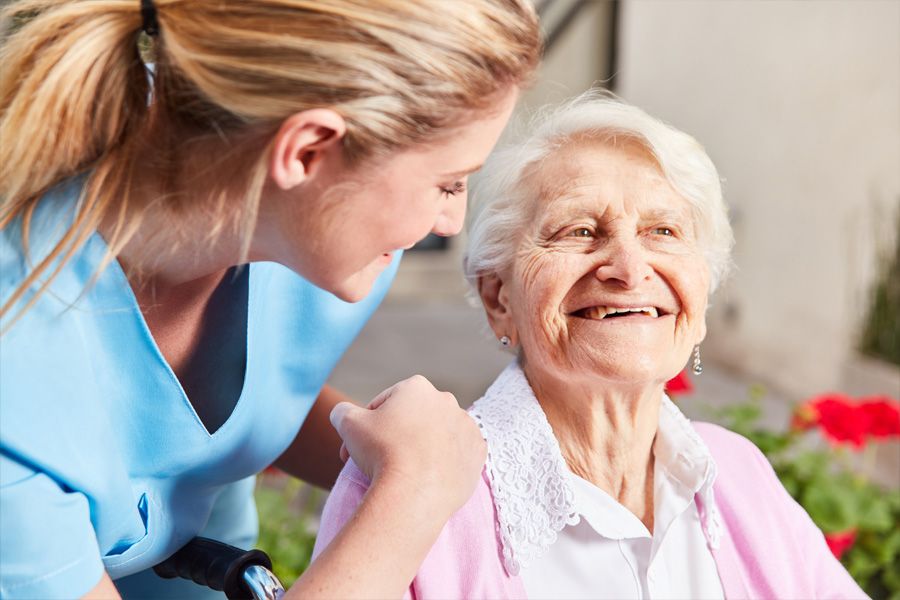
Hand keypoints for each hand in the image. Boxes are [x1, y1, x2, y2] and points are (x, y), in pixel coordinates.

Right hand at [329, 375, 486, 516]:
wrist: (414, 493)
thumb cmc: (381, 452)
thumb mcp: (348, 424)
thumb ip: (342, 411)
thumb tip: (342, 413)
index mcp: (417, 387)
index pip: (385, 404)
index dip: (367, 425)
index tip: (358, 447)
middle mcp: (446, 400)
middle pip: (413, 418)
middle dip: (395, 435)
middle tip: (377, 460)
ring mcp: (466, 426)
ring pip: (437, 435)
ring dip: (422, 447)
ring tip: (404, 470)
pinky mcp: (478, 452)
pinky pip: (457, 454)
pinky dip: (444, 463)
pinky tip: (429, 476)